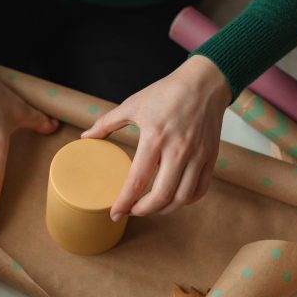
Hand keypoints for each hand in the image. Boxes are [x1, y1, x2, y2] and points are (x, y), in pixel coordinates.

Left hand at [81, 55, 230, 219]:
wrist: (204, 83)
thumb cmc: (165, 93)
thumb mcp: (132, 104)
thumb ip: (107, 123)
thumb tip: (85, 137)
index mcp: (155, 138)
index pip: (137, 180)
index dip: (124, 202)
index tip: (115, 213)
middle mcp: (179, 150)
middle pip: (162, 196)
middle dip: (143, 210)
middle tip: (131, 211)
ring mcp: (197, 156)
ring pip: (182, 198)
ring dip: (164, 210)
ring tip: (149, 207)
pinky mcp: (211, 157)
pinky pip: (199, 190)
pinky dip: (186, 201)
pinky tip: (173, 199)